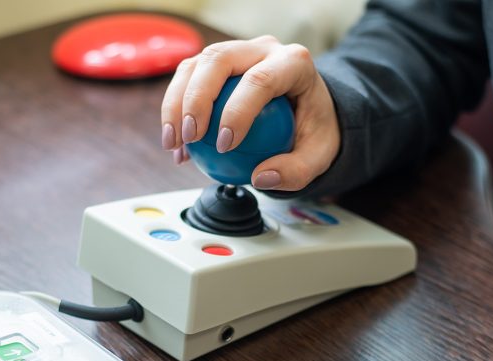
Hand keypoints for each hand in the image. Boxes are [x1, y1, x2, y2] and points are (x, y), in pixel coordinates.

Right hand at [160, 35, 339, 190]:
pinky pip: (188, 79)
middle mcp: (262, 49)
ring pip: (196, 65)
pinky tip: (176, 145)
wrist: (307, 110)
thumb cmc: (313, 128)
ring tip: (173, 143)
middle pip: (219, 59)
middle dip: (196, 98)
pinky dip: (175, 110)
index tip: (225, 146)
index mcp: (293, 62)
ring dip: (175, 103)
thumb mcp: (319, 155)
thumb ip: (296, 171)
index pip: (260, 79)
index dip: (237, 111)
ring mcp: (236, 51)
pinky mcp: (215, 63)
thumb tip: (260, 178)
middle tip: (190, 138)